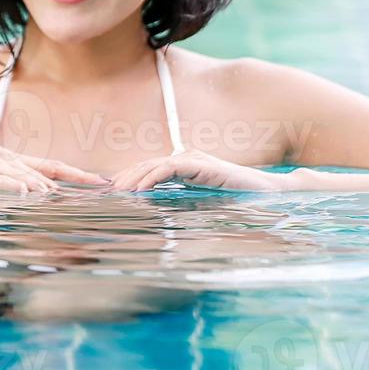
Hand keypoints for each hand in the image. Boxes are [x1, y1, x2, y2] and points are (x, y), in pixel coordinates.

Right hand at [0, 146, 109, 193]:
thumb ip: (13, 191)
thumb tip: (40, 201)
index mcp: (10, 160)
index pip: (50, 166)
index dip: (77, 173)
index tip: (101, 181)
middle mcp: (2, 157)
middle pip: (44, 168)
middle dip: (73, 177)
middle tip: (99, 185)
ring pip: (23, 173)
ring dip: (43, 185)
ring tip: (61, 197)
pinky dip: (11, 184)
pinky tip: (26, 192)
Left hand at [108, 150, 283, 191]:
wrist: (264, 191)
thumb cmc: (236, 198)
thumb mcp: (201, 200)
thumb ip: (182, 200)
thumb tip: (159, 212)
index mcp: (184, 164)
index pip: (150, 168)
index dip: (129, 177)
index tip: (111, 190)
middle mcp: (185, 157)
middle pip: (147, 164)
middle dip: (124, 177)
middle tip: (104, 191)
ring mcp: (192, 158)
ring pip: (154, 165)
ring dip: (133, 178)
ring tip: (116, 191)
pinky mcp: (200, 164)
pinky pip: (169, 170)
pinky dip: (151, 178)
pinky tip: (139, 190)